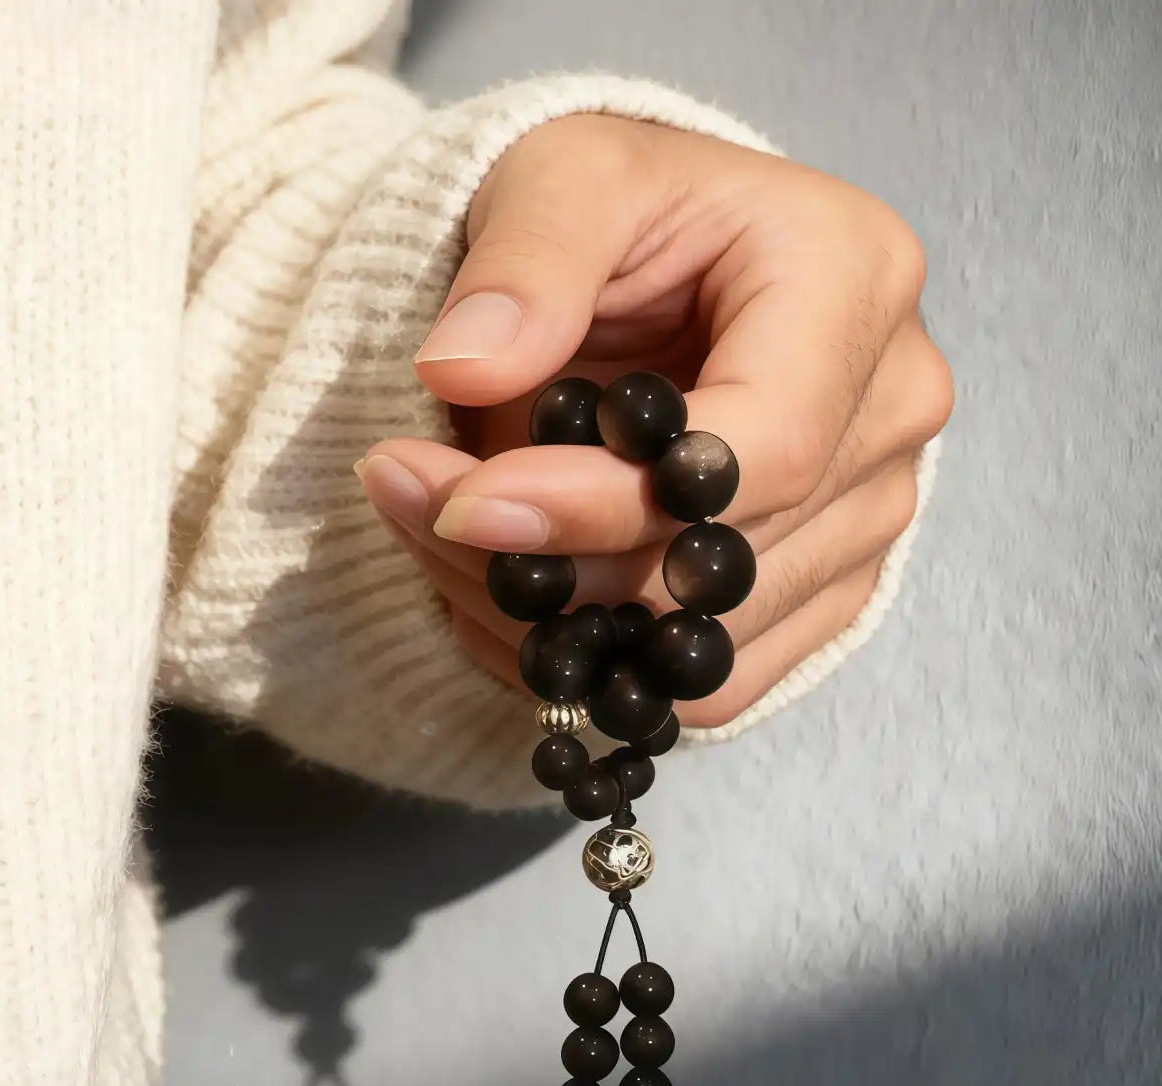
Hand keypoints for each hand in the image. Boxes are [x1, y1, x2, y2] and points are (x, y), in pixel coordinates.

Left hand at [358, 114, 951, 726]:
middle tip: (418, 511)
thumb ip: (522, 266)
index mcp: (857, 287)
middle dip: (546, 569)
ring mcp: (871, 515)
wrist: (666, 265)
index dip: (606, 504)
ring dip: (552, 627)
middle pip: (723, 568)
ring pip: (707, 647)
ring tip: (448, 548)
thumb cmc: (622, 205)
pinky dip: (603, 666)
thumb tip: (459, 371)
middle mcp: (891, 413)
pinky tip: (521, 604)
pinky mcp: (828, 587)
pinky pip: (716, 683)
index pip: (759, 450)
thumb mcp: (564, 178)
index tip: (467, 505)